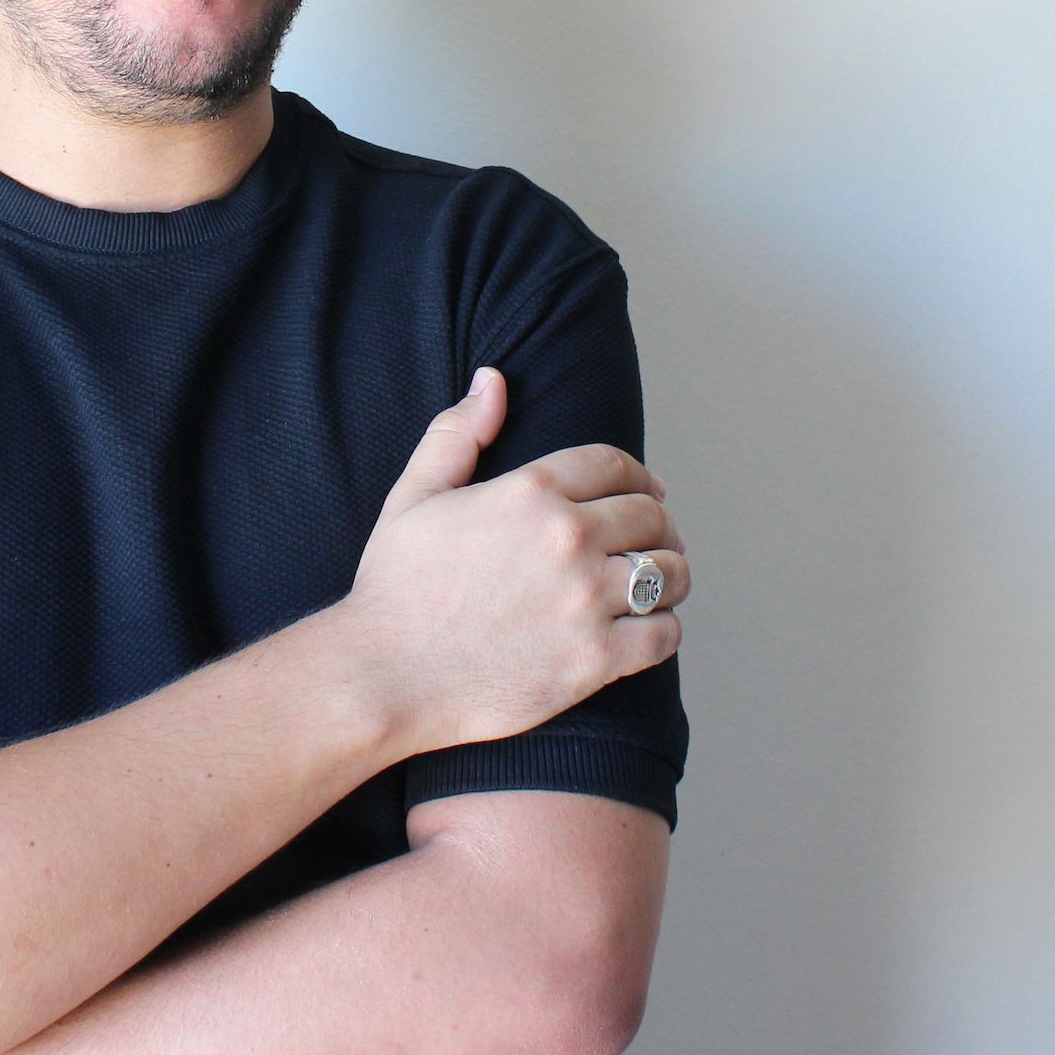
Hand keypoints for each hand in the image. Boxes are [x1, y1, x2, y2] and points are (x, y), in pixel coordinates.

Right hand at [334, 368, 687, 759]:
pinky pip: (664, 634)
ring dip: (671, 574)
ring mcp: (585, 601)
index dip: (638, 476)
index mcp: (530, 491)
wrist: (383, 675)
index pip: (614, 465)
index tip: (648, 492)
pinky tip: (648, 628)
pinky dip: (665, 628)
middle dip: (659, 524)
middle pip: (650, 516)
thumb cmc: (395, 587)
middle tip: (657, 541)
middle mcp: (568, 538)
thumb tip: (493, 380)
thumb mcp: (415, 495)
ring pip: (668, 573)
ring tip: (661, 583)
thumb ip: (458, 433)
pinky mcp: (594, 660)